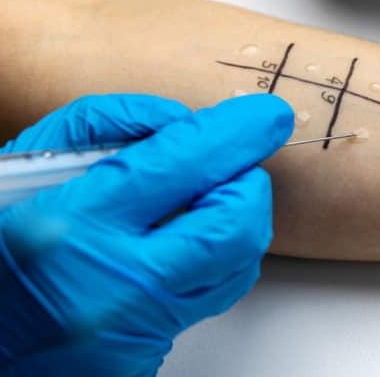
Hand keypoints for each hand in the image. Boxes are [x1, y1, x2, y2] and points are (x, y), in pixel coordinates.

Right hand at [0, 93, 292, 375]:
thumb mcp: (23, 168)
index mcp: (72, 227)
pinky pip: (209, 299)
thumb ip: (103, 125)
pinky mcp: (146, 362)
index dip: (236, 133)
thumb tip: (182, 120)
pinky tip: (173, 252)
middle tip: (230, 168)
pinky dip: (208, 264)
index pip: (184, 165)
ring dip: (236, 223)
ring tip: (200, 206)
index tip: (266, 115)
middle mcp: (114, 287)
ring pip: (238, 266)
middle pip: (237, 226)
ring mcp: (137, 333)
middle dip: (248, 185)